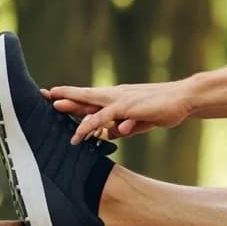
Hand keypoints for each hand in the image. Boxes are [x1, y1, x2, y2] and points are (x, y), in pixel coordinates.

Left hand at [43, 82, 190, 143]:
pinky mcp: (127, 108)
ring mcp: (120, 101)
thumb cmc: (163, 109)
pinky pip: (104, 117)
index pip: (90, 98)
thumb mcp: (140, 121)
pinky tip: (80, 132)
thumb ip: (126, 125)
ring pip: (91, 104)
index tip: (54, 95)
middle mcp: (115, 96)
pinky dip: (91, 124)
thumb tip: (114, 133)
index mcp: (117, 99)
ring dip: (72, 105)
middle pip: (84, 96)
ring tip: (54, 106)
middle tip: (44, 93)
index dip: (72, 97)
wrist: (182, 99)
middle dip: (64, 95)